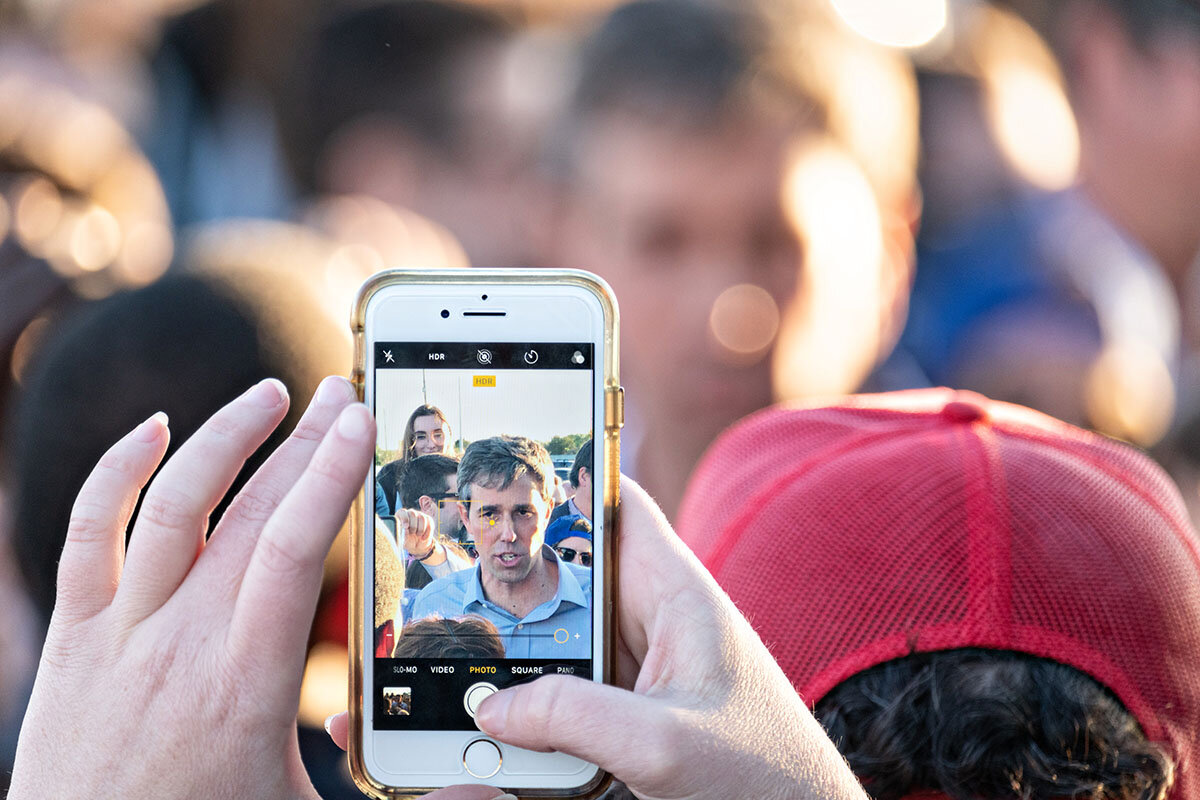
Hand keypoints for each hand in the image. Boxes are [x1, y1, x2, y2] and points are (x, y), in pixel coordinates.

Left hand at [7, 377, 506, 799]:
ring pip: (172, 504)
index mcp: (246, 684)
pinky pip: (88, 531)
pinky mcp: (73, 636)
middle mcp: (181, 642)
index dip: (333, 475)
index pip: (296, 550)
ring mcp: (118, 632)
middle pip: (251, 512)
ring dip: (223, 438)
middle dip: (303, 441)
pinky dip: (118, 471)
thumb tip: (491, 793)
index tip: (362, 422)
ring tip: (267, 396)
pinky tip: (155, 432)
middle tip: (339, 392)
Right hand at [330, 477, 865, 799]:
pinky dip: (535, 705)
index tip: (505, 468)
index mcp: (679, 599)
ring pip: (566, 642)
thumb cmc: (769, 781)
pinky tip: (497, 724)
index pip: (621, 509)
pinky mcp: (637, 719)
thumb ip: (577, 719)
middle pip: (575, 578)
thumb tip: (493, 708)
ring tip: (453, 660)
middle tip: (450, 579)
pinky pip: (572, 696)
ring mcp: (647, 675)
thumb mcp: (666, 747)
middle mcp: (660, 627)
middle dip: (518, 580)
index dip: (568, 479)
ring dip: (520, 653)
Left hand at [397, 507, 437, 558]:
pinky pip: (429, 524)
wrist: (417, 545)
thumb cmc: (407, 540)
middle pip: (412, 513)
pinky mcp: (428, 519)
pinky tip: (423, 538)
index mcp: (401, 517)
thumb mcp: (404, 540)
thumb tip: (405, 530)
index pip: (402, 512)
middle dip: (413, 525)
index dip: (404, 518)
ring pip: (422, 518)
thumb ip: (403, 535)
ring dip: (420, 529)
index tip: (406, 527)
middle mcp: (410, 514)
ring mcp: (420, 515)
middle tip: (412, 533)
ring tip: (418, 535)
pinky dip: (427, 533)